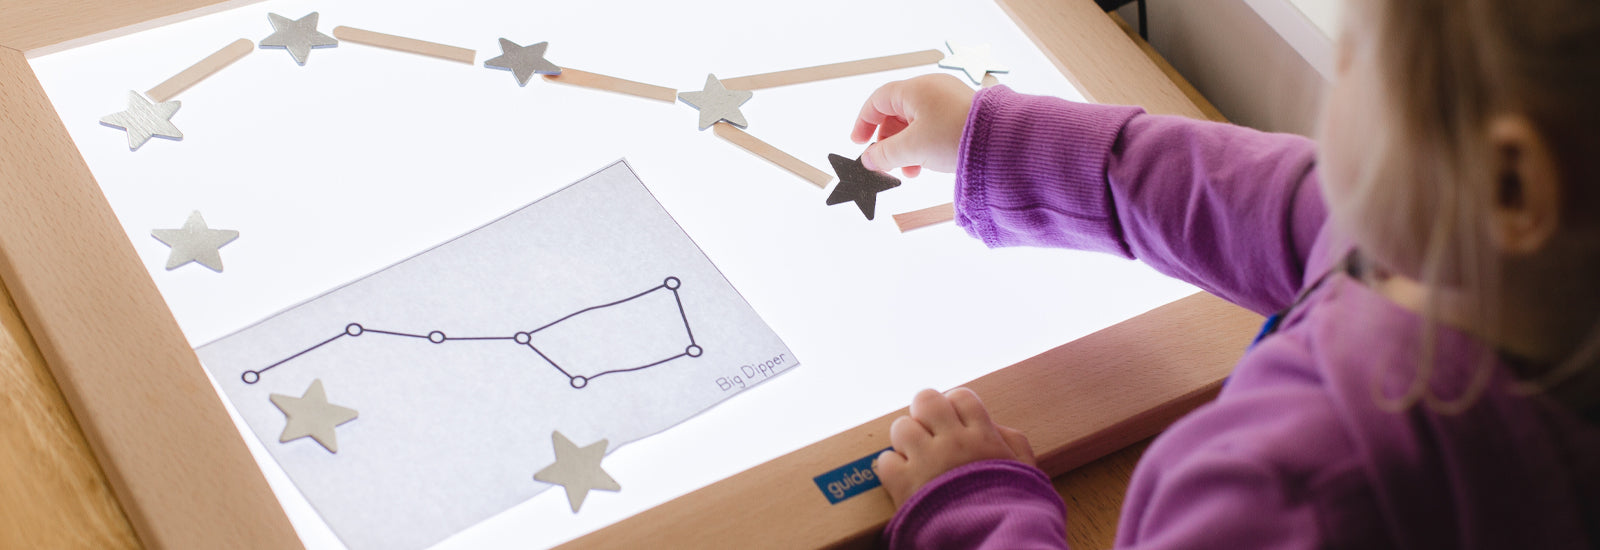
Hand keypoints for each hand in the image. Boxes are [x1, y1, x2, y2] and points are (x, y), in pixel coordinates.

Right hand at [851, 74, 975, 177]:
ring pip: (915, 124)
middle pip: (896, 113)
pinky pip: (933, 128)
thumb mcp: (912, 149)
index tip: (858, 144)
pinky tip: (926, 166)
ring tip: (909, 172)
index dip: (864, 122)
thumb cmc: (956, 136)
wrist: (1003, 141)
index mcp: (914, 89)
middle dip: (887, 142)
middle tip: (884, 164)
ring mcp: (948, 101)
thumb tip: (868, 160)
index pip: (878, 100)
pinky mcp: (962, 115)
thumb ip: (884, 154)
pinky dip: (923, 146)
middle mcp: (931, 89)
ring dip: (906, 149)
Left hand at [874, 388, 1034, 508]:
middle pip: (926, 400)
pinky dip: (891, 468)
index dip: (953, 406)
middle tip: (928, 432)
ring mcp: (927, 461)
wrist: (999, 541)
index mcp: (983, 436)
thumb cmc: (1016, 509)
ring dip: (905, 440)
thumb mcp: (1028, 472)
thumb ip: (1014, 442)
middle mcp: (953, 441)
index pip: (961, 396)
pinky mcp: (905, 485)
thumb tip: (993, 426)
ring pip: (901, 426)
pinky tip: (905, 480)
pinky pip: (885, 460)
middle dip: (923, 412)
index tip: (952, 423)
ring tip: (915, 458)